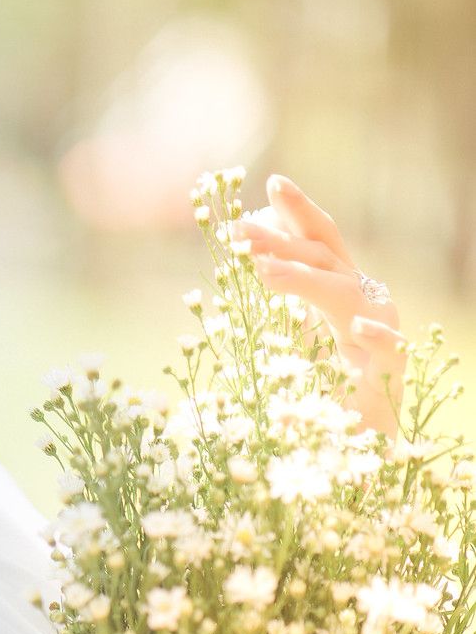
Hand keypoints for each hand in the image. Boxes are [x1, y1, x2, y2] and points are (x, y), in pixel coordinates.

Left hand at [230, 174, 408, 442]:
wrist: (362, 449)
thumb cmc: (324, 393)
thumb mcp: (291, 342)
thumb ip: (276, 305)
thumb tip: (245, 258)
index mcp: (339, 290)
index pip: (321, 241)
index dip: (298, 212)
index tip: (271, 184)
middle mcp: (364, 303)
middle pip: (326, 259)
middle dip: (282, 242)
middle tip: (239, 233)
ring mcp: (382, 335)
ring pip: (348, 295)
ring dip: (306, 280)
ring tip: (266, 272)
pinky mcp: (393, 375)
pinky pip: (390, 349)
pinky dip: (376, 335)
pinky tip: (358, 327)